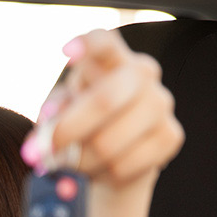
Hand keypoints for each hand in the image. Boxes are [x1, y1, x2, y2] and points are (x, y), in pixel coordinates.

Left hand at [23, 29, 183, 189]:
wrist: (110, 156)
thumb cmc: (79, 124)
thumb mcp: (58, 113)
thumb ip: (50, 117)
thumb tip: (44, 132)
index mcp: (109, 59)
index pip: (104, 41)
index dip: (87, 45)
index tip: (67, 52)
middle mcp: (141, 73)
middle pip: (105, 100)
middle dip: (70, 130)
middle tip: (49, 148)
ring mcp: (161, 103)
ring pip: (109, 142)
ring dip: (82, 161)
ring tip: (75, 162)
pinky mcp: (171, 135)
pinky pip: (125, 165)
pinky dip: (104, 174)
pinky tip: (104, 167)